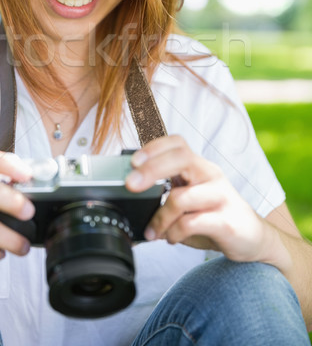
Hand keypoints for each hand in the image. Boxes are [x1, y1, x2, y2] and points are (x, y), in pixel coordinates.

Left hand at [126, 136, 270, 262]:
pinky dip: (175, 232)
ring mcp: (221, 196)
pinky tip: (171, 238)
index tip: (133, 161)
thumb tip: (130, 199)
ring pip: (182, 197)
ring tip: (153, 231)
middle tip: (131, 185)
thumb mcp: (189, 200)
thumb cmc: (213, 217)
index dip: (154, 147)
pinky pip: (193, 223)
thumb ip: (165, 194)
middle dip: (151, 169)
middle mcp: (211, 175)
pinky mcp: (227, 221)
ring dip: (160, 217)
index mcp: (198, 167)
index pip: (177, 143)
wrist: (253, 239)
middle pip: (181, 158)